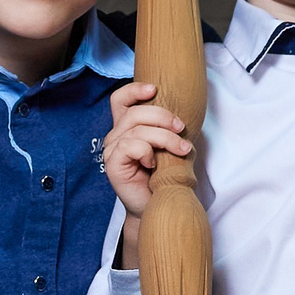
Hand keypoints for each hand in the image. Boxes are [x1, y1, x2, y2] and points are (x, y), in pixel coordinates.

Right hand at [101, 81, 190, 246]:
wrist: (158, 206)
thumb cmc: (165, 175)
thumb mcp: (170, 144)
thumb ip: (169, 127)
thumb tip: (182, 112)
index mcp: (126, 127)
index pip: (120, 99)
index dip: (134, 90)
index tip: (154, 89)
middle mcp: (115, 136)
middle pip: (134, 112)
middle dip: (162, 117)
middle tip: (181, 129)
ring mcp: (112, 150)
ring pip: (138, 130)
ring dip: (164, 138)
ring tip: (181, 149)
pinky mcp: (112, 164)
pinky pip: (131, 146)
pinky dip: (147, 152)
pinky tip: (153, 164)